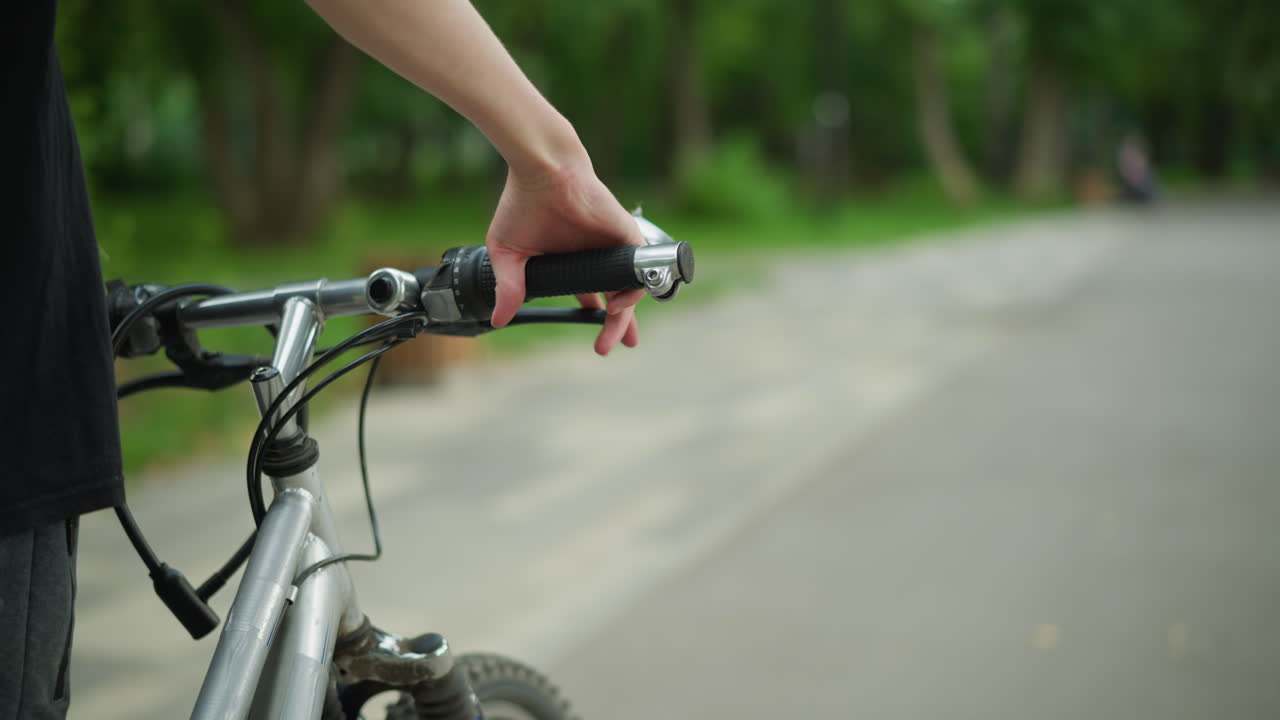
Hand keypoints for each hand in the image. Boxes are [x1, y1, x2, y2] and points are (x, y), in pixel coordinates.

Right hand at [486, 158, 645, 355]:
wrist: (543, 170)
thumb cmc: (523, 203)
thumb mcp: (510, 254)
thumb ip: (509, 287)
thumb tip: (497, 320)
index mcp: (574, 260)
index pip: (592, 294)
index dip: (597, 316)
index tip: (598, 342)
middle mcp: (597, 255)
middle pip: (616, 297)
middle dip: (618, 326)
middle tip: (611, 348)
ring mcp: (613, 247)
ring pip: (629, 289)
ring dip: (624, 316)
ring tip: (614, 336)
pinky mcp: (626, 236)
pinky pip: (639, 270)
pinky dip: (633, 290)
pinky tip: (619, 306)